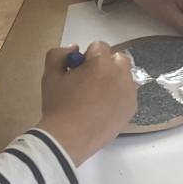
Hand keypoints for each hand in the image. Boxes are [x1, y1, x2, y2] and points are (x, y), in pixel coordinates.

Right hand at [38, 44, 137, 164]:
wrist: (69, 137)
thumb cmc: (58, 105)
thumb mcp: (50, 75)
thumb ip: (59, 55)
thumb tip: (74, 49)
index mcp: (101, 63)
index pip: (100, 46)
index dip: (87, 56)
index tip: (79, 69)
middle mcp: (121, 74)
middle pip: (118, 59)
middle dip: (106, 64)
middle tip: (89, 79)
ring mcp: (130, 92)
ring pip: (125, 76)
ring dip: (113, 79)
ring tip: (96, 95)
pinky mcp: (132, 107)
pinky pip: (128, 94)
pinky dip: (118, 95)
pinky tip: (103, 108)